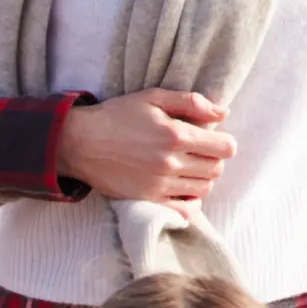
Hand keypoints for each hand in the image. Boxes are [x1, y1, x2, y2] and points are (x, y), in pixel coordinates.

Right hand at [55, 89, 230, 204]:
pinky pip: (185, 210)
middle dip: (213, 158)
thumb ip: (191, 102)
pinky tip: (183, 189)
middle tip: (198, 151)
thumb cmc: (117, 116)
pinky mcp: (149, 199)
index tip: (214, 138)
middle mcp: (171, 162)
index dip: (224, 141)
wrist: (81, 143)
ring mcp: (160, 184)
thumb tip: (223, 113)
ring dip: (202, 178)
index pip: (225, 148)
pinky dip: (190, 201)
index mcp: (176, 135)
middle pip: (216, 169)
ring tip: (188, 167)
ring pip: (204, 188)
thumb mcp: (153, 97)